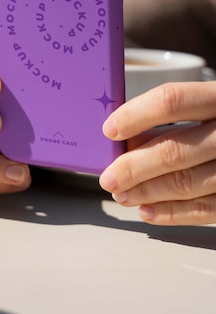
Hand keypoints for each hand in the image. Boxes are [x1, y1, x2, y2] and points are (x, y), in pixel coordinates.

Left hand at [99, 81, 215, 225]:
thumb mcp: (211, 106)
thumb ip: (175, 118)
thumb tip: (125, 140)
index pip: (174, 100)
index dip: (136, 115)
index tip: (110, 129)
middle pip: (176, 149)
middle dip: (134, 167)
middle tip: (109, 177)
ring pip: (188, 183)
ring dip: (148, 192)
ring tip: (122, 195)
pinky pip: (206, 209)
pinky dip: (172, 213)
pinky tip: (148, 211)